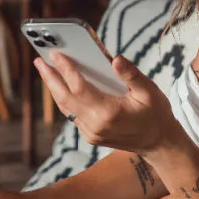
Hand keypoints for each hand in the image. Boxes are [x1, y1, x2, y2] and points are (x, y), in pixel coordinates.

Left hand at [35, 52, 181, 154]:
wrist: (159, 144)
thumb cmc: (156, 114)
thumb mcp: (149, 91)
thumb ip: (131, 75)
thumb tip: (115, 59)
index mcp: (109, 112)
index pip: (80, 88)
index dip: (66, 69)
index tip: (56, 54)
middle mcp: (95, 124)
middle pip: (65, 98)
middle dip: (50, 78)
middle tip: (39, 60)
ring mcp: (91, 133)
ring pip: (66, 108)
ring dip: (54, 88)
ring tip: (46, 70)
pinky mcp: (90, 136)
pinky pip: (72, 115)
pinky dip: (65, 99)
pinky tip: (61, 86)